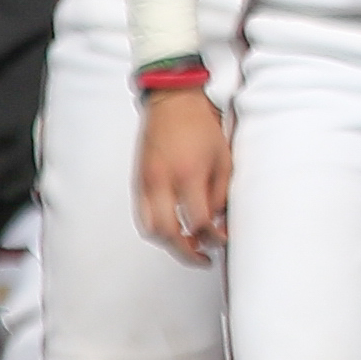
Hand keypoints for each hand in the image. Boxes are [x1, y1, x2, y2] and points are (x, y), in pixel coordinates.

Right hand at [134, 91, 231, 262]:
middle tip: (203, 258)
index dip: (212, 238)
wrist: (172, 101)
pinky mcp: (137, 180)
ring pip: (150, 229)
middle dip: (187, 252)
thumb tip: (217, 223)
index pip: (198, 222)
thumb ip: (220, 194)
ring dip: (169, 244)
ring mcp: (145, 182)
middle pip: (168, 234)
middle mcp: (162, 181)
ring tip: (188, 245)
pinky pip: (142, 215)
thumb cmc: (200, 126)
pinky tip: (173, 229)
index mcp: (187, 174)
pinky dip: (156, 229)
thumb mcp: (223, 159)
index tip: (221, 241)